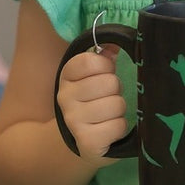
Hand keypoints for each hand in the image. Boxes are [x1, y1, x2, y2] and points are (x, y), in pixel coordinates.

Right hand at [55, 45, 127, 163]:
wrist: (81, 141)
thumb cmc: (93, 102)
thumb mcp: (95, 77)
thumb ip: (105, 57)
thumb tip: (115, 43)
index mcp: (66, 75)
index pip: (90, 61)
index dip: (106, 66)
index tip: (105, 74)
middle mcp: (65, 97)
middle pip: (110, 82)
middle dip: (116, 91)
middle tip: (107, 98)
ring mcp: (74, 121)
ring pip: (117, 104)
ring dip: (119, 111)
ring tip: (108, 115)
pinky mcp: (87, 142)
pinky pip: (118, 126)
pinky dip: (119, 128)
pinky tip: (108, 130)